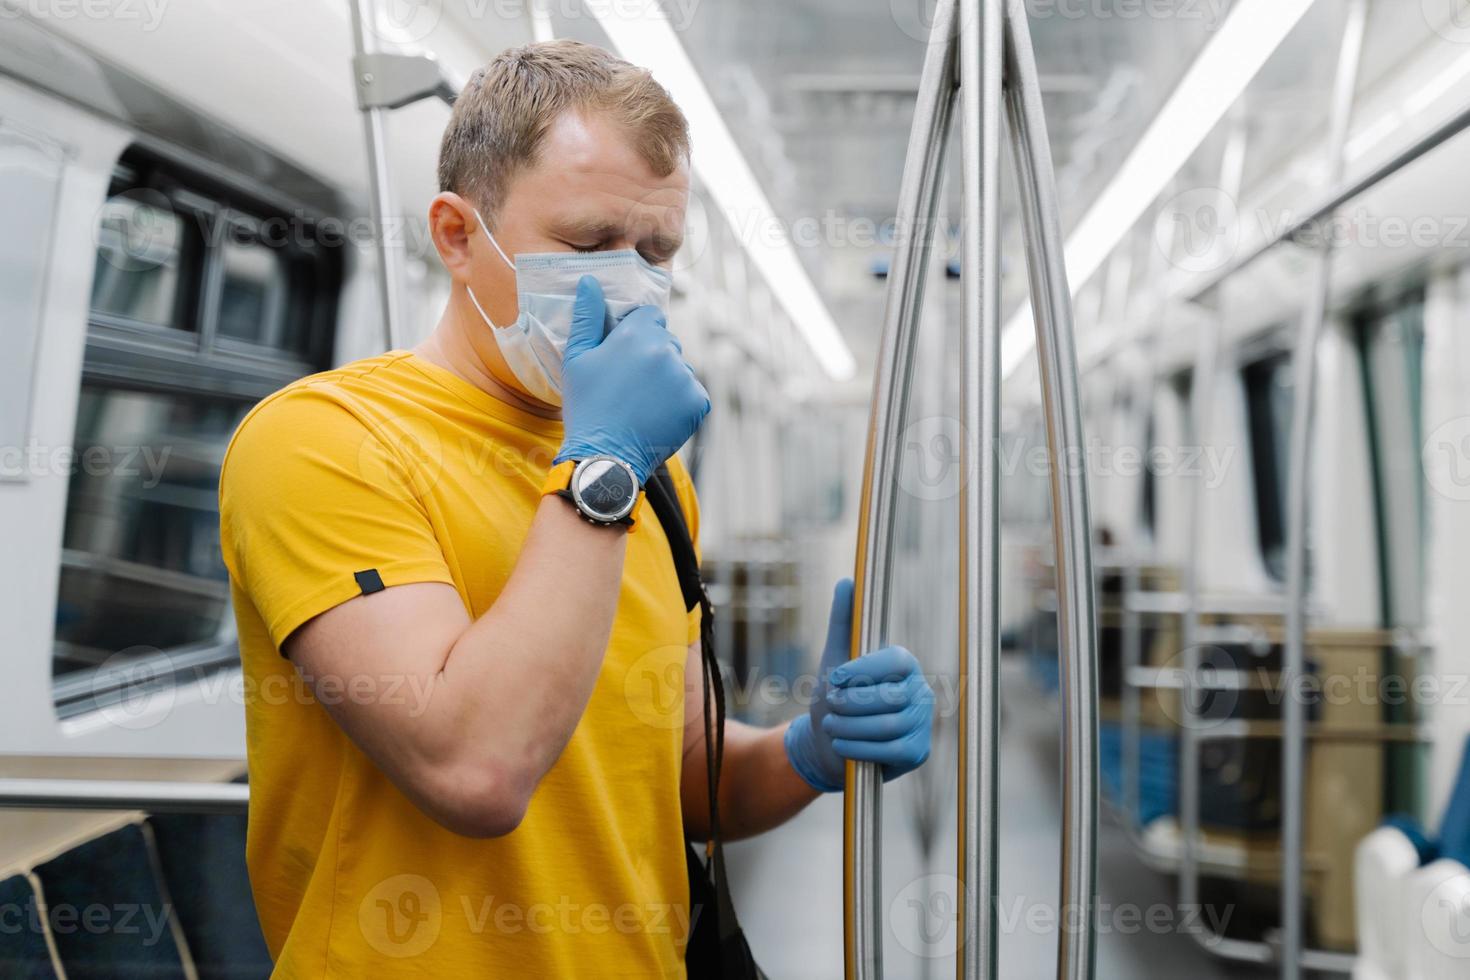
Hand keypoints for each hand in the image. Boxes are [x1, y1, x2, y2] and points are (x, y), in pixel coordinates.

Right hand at [554, 275, 709, 484]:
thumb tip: (590, 281)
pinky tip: (657, 415)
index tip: (624, 357)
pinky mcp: (698, 402)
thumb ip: (587, 316)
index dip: (637, 334)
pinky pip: (693, 393)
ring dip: (668, 380)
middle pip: (667, 342)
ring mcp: (685, 377)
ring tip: (642, 404)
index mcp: (638, 334)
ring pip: (680, 368)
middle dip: (653, 356)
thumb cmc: (587, 406)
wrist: (605, 457)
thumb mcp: (577, 358)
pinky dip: (680, 403)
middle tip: (630, 385)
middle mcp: (667, 351)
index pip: (651, 317)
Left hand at [784, 578, 934, 792]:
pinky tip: (841, 745)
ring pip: (888, 726)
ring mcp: (922, 723)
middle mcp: (920, 690)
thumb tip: (847, 582)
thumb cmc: (835, 697)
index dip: (862, 669)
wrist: (828, 744)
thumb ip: (842, 621)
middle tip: (830, 705)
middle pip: (889, 697)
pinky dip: (859, 749)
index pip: (895, 660)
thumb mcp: (833, 657)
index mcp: (904, 665)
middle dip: (849, 704)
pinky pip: (891, 751)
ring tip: (831, 725)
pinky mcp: (917, 752)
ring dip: (849, 728)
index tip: (833, 678)